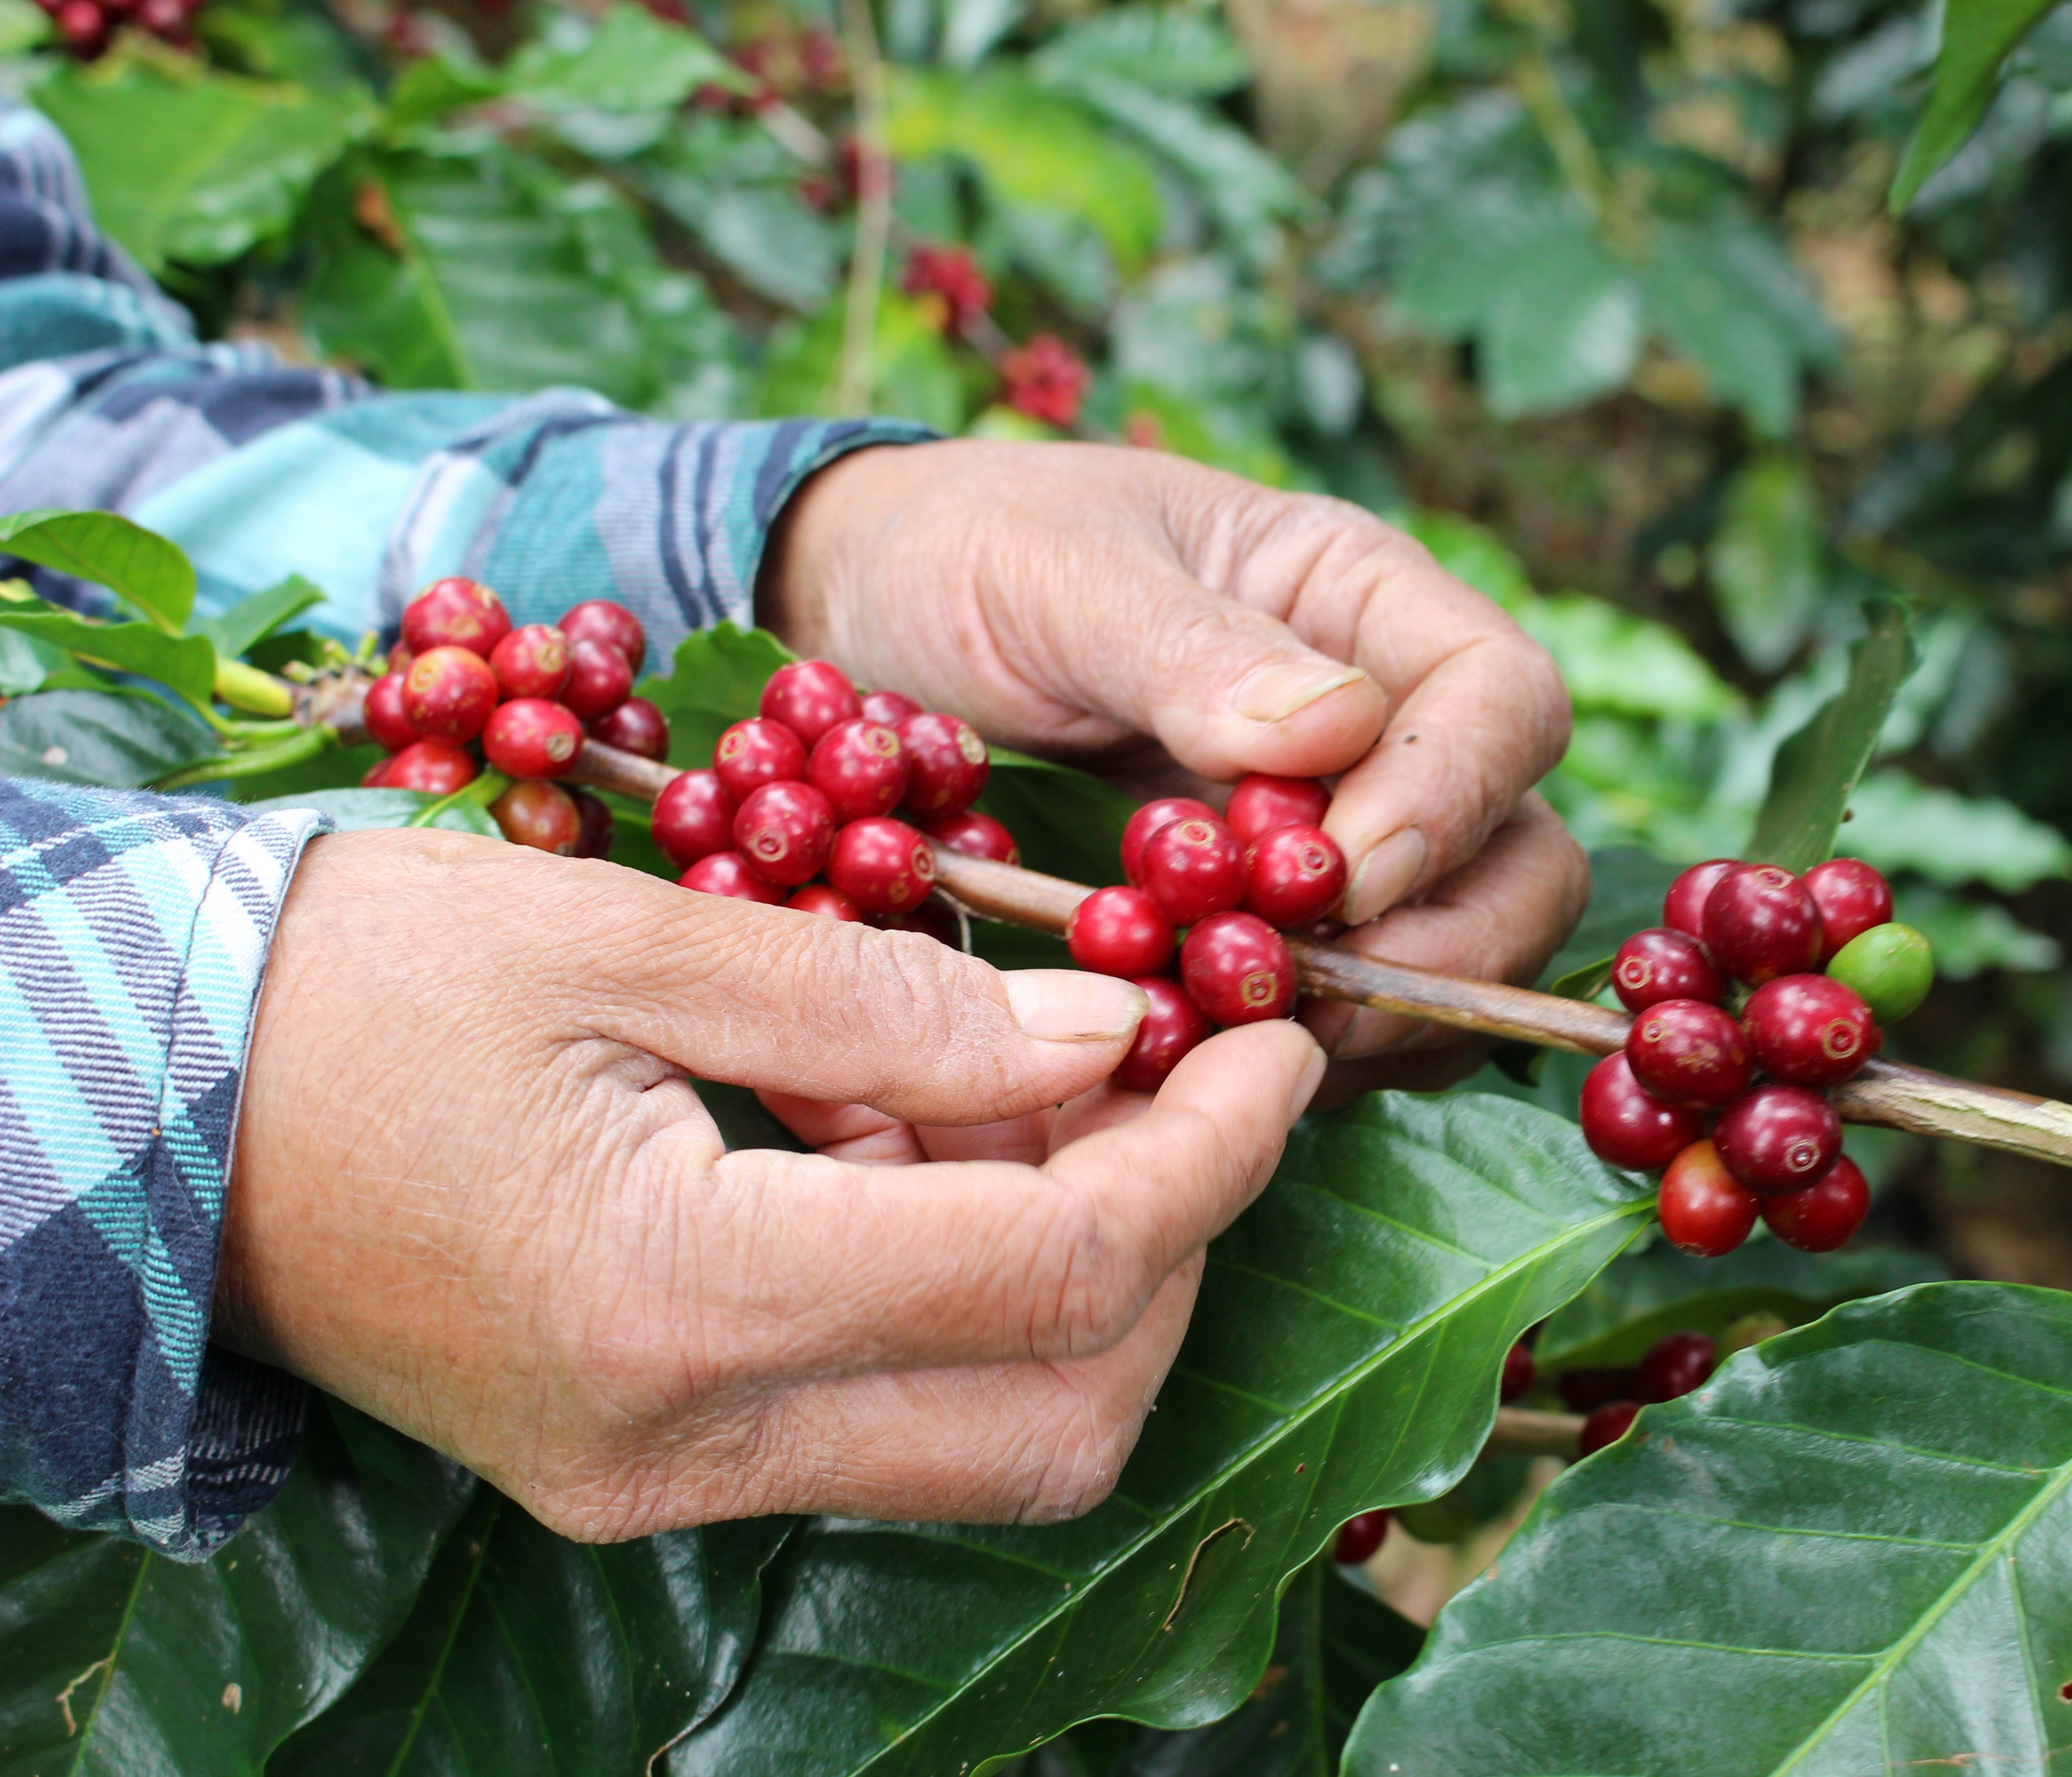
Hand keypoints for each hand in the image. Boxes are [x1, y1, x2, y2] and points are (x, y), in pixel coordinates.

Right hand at [219, 830, 1323, 1539]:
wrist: (149, 1108)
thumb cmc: (360, 984)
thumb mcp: (633, 932)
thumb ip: (888, 999)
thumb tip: (1105, 1040)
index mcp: (680, 1299)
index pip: (1059, 1270)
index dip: (1211, 1155)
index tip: (1277, 1041)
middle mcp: (685, 1446)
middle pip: (1063, 1418)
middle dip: (1176, 1247)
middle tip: (1184, 1074)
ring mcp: (662, 1486)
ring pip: (992, 1441)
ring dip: (1075, 1273)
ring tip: (1029, 1086)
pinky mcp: (644, 1471)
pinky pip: (882, 1416)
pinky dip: (960, 1291)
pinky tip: (924, 1141)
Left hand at [763, 440, 1588, 1075]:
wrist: (873, 616)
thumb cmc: (967, 559)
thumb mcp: (1053, 577)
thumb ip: (1188, 648)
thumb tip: (1335, 729)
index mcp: (1358, 598)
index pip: (1500, 700)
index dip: (1450, 800)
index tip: (1336, 877)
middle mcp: (1385, 720)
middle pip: (1522, 851)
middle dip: (1446, 943)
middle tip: (1310, 1000)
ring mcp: (1345, 831)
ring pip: (1465, 950)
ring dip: (1388, 1017)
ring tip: (1251, 1038)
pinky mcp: (1283, 929)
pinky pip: (1367, 1012)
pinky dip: (1316, 1054)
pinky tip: (1214, 1057)